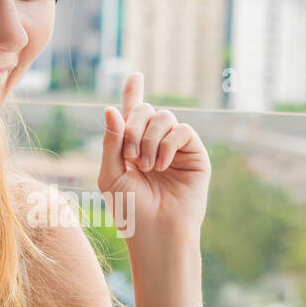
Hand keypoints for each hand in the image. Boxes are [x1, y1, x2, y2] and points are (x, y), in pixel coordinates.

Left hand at [98, 73, 209, 239]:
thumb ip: (110, 141)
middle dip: (133, 128)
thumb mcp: (111, 174)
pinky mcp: (195, 154)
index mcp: (132, 147)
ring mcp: (176, 148)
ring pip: (163, 116)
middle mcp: (155, 143)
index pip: (132, 114)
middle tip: (131, 157)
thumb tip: (111, 107)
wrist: (156, 231)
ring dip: (149, 139)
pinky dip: (168, 144)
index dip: (134, 93)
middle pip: (144, 110)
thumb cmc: (130, 210)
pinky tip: (163, 165)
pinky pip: (182, 130)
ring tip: (147, 167)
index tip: (135, 75)